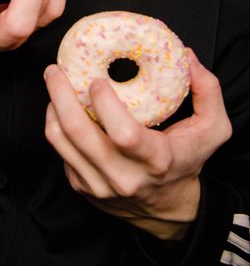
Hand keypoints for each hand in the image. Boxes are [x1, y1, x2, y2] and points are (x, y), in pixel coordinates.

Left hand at [44, 50, 231, 238]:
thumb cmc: (186, 161)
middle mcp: (123, 177)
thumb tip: (188, 56)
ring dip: (53, 107)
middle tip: (55, 70)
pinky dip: (57, 125)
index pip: (124, 134)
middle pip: (79, 134)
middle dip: (61, 95)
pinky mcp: (82, 187)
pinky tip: (62, 108)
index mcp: (155, 160)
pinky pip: (60, 152)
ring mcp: (99, 185)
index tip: (96, 80)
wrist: (169, 209)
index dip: (105, 104)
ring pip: (60, 141)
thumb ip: (208, 91)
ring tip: (55, 84)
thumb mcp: (212, 130)